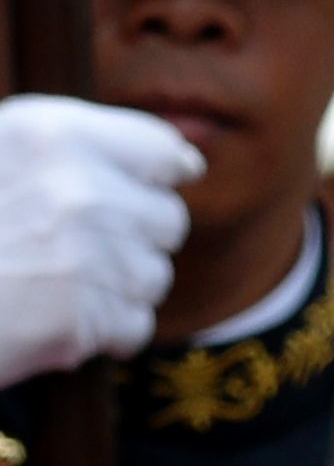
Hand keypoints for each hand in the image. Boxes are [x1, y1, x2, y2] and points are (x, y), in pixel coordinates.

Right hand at [0, 96, 199, 387]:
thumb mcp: (2, 154)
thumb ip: (74, 151)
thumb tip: (184, 161)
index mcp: (52, 134)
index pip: (160, 148)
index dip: (167, 168)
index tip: (173, 177)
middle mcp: (81, 189)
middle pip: (169, 218)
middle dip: (136, 237)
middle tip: (75, 247)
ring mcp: (90, 255)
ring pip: (154, 276)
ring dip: (117, 287)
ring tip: (52, 283)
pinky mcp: (89, 316)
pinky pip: (134, 325)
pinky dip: (103, 331)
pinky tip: (53, 319)